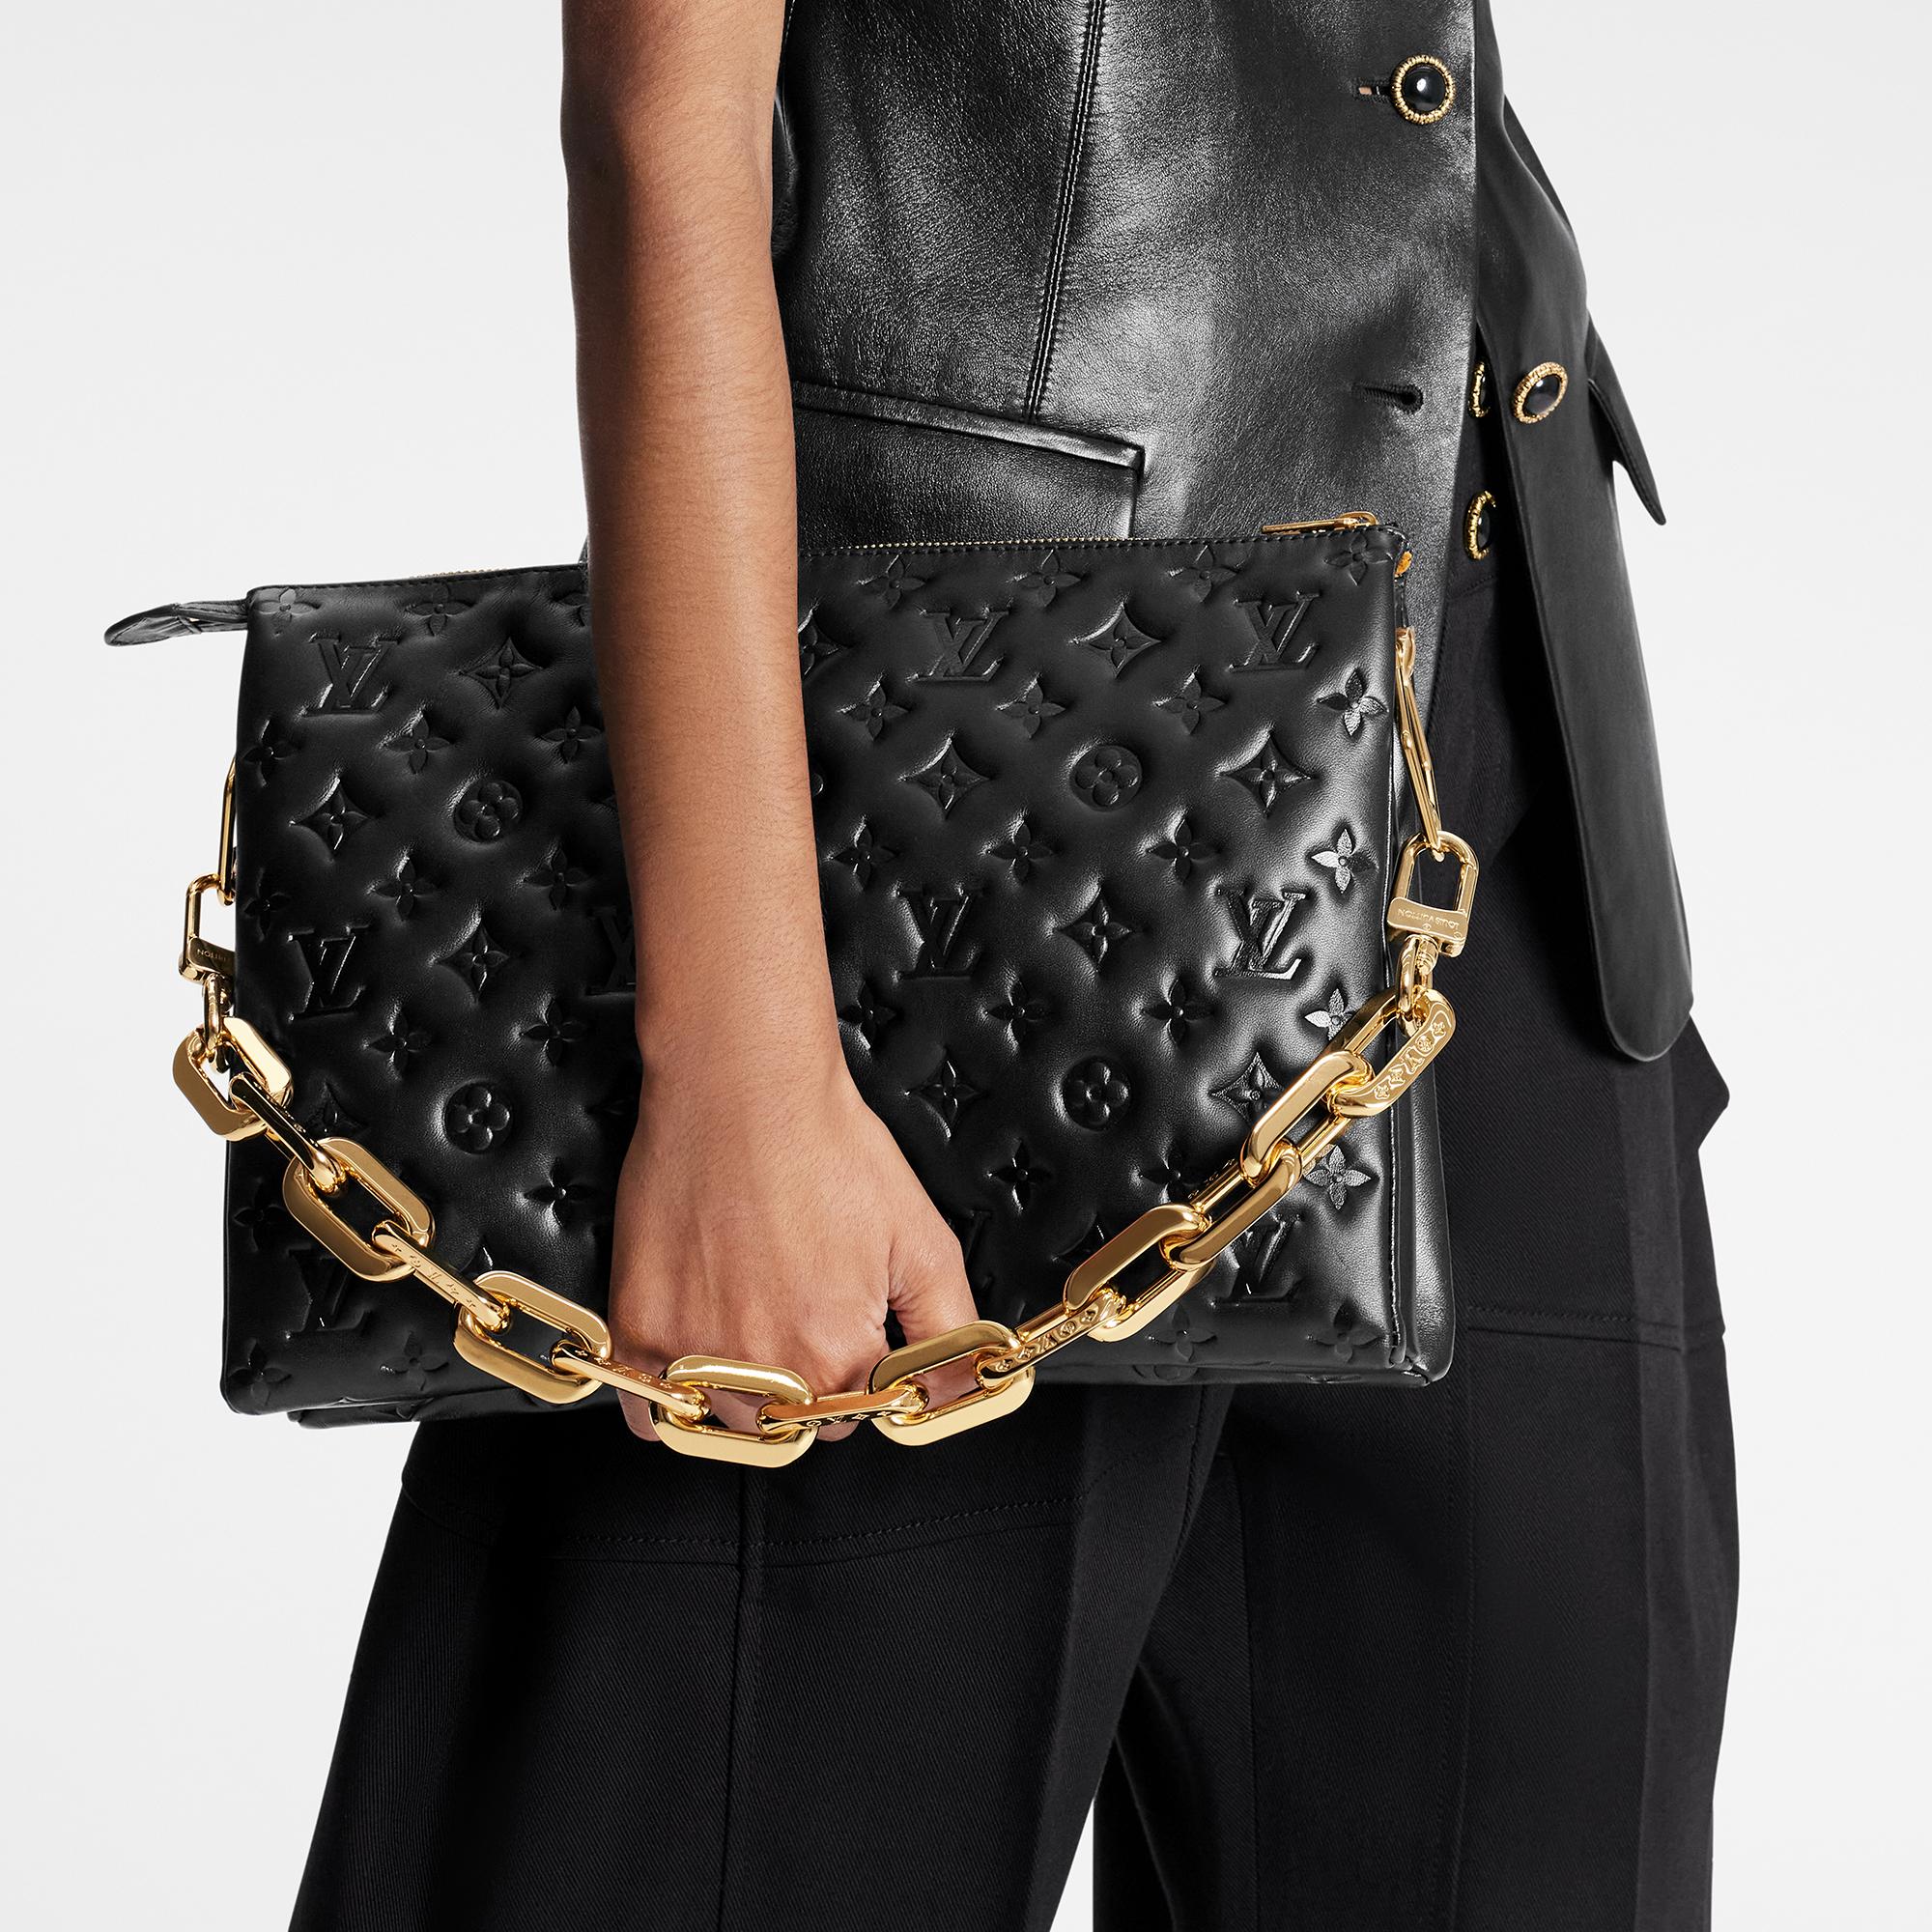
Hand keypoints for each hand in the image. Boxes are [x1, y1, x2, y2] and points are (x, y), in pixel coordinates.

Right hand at [607, 1031, 978, 1443]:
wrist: (743, 1086)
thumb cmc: (827, 1148)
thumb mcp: (922, 1238)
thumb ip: (947, 1331)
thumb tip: (955, 1393)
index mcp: (837, 1356)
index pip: (854, 1416)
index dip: (851, 1367)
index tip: (839, 1325)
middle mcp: (765, 1370)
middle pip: (789, 1423)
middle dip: (798, 1379)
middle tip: (791, 1300)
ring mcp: (693, 1357)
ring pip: (723, 1419)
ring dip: (738, 1385)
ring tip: (746, 1304)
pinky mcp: (639, 1329)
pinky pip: (649, 1412)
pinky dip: (668, 1395)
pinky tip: (693, 1344)